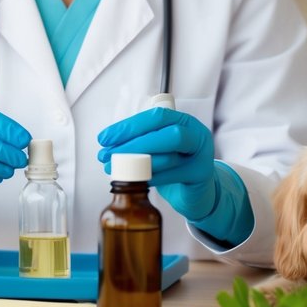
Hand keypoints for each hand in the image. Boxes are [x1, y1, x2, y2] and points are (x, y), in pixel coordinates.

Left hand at [96, 107, 217, 219]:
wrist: (196, 190)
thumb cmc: (174, 164)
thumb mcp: (159, 146)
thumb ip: (142, 139)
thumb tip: (109, 143)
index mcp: (184, 120)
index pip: (156, 117)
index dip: (129, 126)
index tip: (105, 138)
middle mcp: (196, 134)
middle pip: (166, 134)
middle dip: (133, 144)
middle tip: (107, 154)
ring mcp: (201, 155)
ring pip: (168, 156)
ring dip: (137, 163)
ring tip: (114, 168)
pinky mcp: (199, 176)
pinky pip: (171, 176)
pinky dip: (149, 177)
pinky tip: (133, 179)